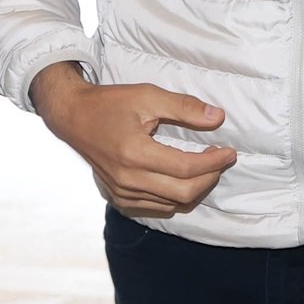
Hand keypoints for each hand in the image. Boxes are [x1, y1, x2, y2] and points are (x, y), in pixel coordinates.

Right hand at [29, 61, 236, 216]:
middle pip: (183, 193)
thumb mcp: (148, 95)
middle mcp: (127, 180)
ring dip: (196, 189)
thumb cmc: (110, 103)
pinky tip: (184, 180)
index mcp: (135, 153)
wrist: (73, 117)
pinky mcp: (118, 199)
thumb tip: (218, 118)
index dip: (213, 162)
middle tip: (221, 160)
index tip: (230, 152)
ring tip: (207, 167)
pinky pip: (156, 208)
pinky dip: (176, 198)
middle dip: (210, 178)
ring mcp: (121, 193)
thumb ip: (184, 107)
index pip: (186, 168)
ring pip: (172, 204)